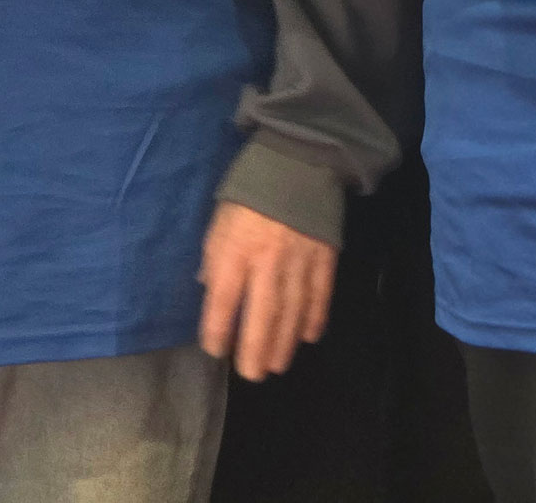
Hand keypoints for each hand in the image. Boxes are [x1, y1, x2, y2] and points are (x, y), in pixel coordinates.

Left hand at [198, 201, 336, 381]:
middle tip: (253, 375)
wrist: (300, 161)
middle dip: (256, 348)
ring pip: (292, 309)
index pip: (223, 300)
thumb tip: (211, 289)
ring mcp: (300, 258)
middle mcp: (268, 260)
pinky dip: (316, 315)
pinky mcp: (325, 254)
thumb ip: (215, 258)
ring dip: (285, 340)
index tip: (216, 350)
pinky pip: (321, 291)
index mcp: (236, 249)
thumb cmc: (251, 192)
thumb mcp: (221, 222)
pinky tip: (310, 336)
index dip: (218, 329)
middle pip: (262, 313)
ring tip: (278, 364)